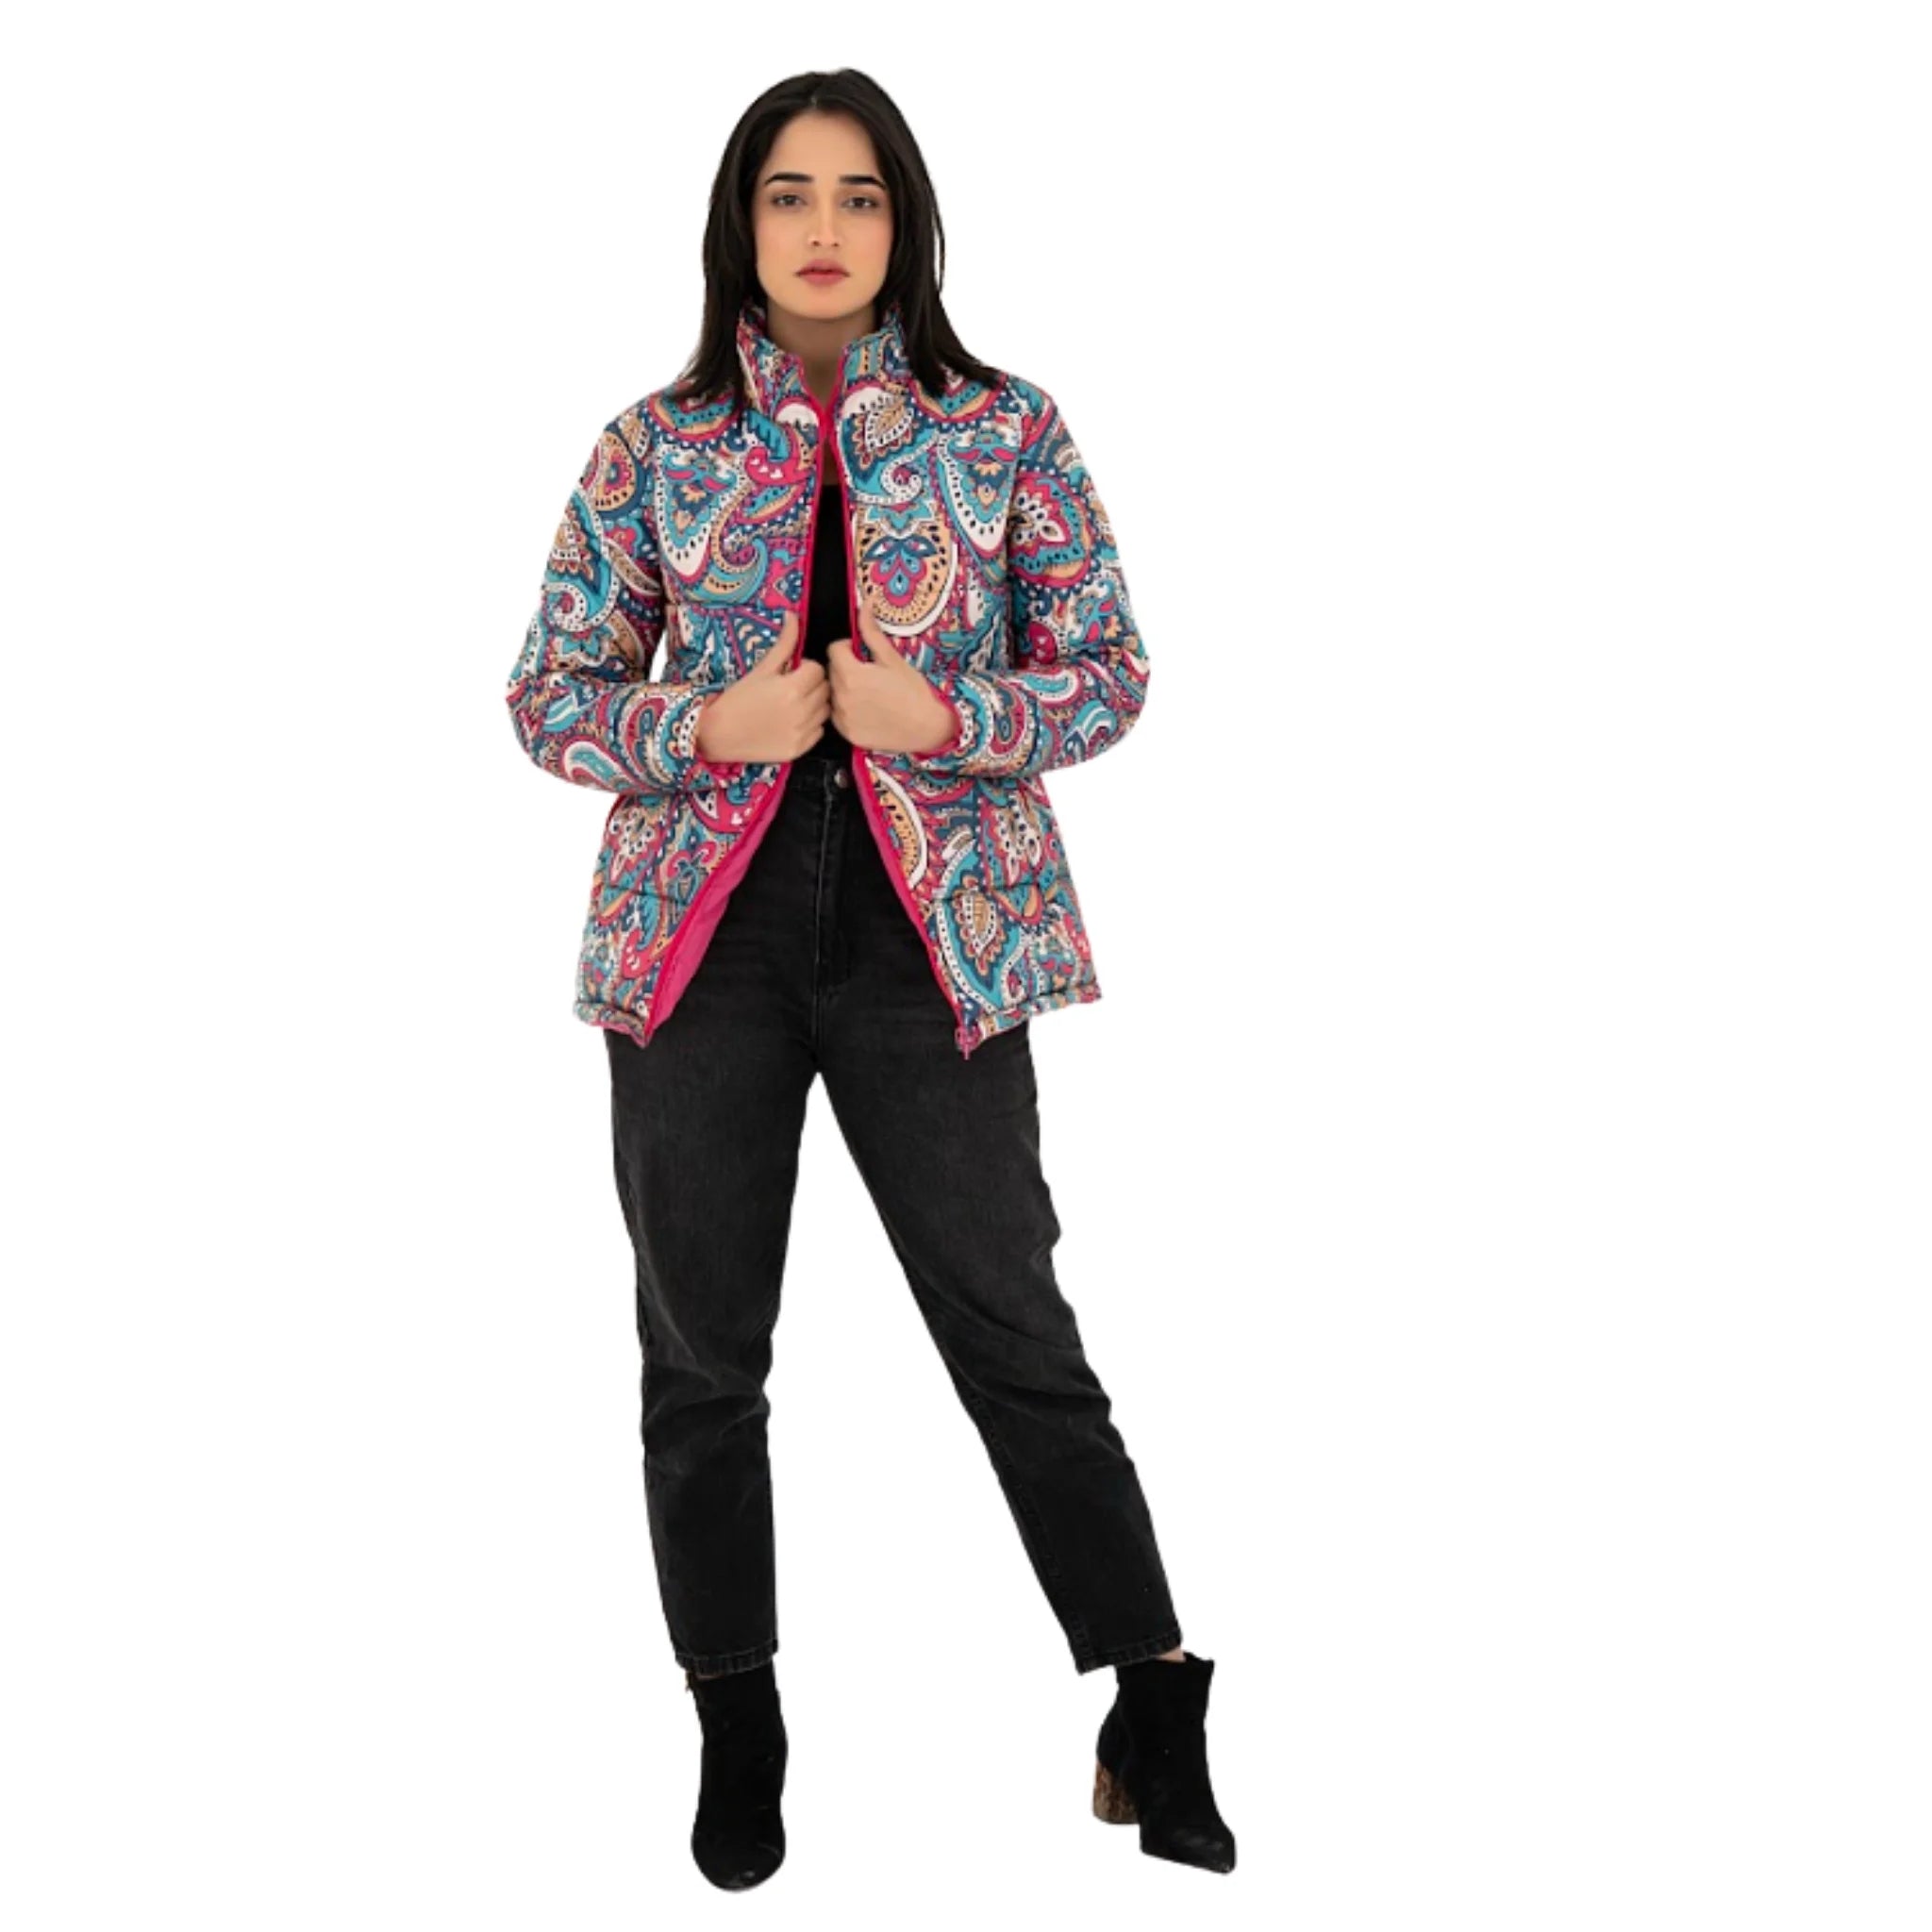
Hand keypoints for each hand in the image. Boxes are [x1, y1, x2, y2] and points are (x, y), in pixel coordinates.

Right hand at [692, 611, 829, 762]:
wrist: (718, 734)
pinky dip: (809, 726)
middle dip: (811, 685)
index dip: (805, 668)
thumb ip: (784, 644)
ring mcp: (802, 732)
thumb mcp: (761, 669)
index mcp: (793, 688)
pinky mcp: (799, 749)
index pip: (818, 669)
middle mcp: (802, 711)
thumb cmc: (737, 699)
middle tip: (791, 688)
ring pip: (825, 710)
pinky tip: (791, 723)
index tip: (790, 673)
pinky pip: (818, 732)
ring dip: (814, 705)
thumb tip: (793, 616)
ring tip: (792, 705)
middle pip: (825, 689)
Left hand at [826, 598, 959, 754]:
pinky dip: (847, 711)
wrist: (928, 727)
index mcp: (851, 674)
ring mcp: (843, 718)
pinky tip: (868, 711)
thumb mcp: (892, 658)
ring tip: (868, 694)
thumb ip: (872, 632)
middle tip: (868, 674)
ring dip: (844, 689)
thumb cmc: (914, 690)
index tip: (862, 653)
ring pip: (833, 694)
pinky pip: (838, 716)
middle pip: (832, 672)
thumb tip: (865, 603)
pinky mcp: (848, 734)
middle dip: (845, 667)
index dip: (847, 647)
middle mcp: (841, 697)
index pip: (834, 650)